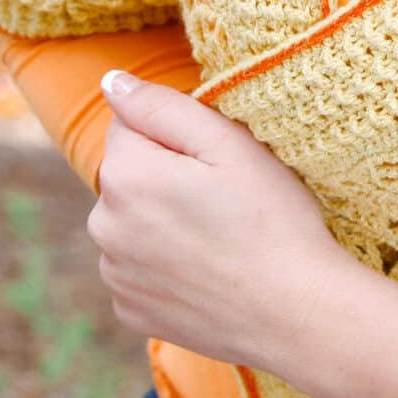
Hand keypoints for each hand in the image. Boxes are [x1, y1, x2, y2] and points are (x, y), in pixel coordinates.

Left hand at [87, 72, 365, 381]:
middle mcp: (103, 226)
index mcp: (125, 176)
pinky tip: (208, 269)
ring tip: (221, 236)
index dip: (179, 134)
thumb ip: (161, 106)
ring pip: (133, 221)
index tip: (217, 160)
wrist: (294, 314)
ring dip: (162, 219)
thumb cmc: (271, 219)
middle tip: (225, 198)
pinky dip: (164, 263)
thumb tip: (110, 83)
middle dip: (165, 175)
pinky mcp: (130, 310)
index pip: (131, 124)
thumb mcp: (227, 144)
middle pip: (129, 174)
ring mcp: (115, 274)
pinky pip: (139, 267)